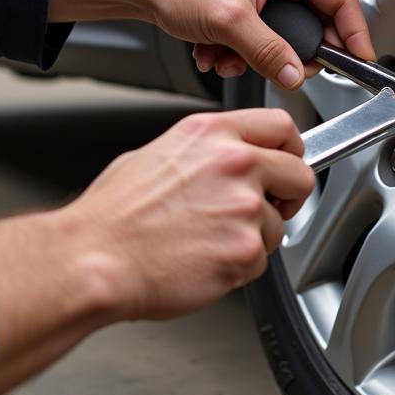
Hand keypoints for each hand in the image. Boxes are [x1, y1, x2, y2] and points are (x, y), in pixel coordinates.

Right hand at [0, 107, 313, 394]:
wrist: (94, 258)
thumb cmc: (114, 215)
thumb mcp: (157, 154)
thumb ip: (204, 151)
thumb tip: (221, 159)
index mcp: (212, 134)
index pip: (281, 126)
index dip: (290, 149)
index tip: (287, 162)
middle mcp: (234, 163)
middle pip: (300, 174)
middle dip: (288, 196)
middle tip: (267, 210)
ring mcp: (243, 207)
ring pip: (278, 226)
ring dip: (254, 238)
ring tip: (210, 242)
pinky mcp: (244, 250)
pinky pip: (261, 262)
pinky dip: (239, 268)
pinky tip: (204, 261)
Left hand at [47, 0, 374, 90]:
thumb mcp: (229, 22)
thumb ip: (268, 51)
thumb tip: (295, 74)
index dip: (353, 34)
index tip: (360, 60)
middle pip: (315, 23)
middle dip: (289, 52)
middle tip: (278, 66)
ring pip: (288, 37)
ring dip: (260, 55)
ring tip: (230, 55)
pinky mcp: (255, 5)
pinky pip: (268, 39)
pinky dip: (245, 52)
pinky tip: (219, 50)